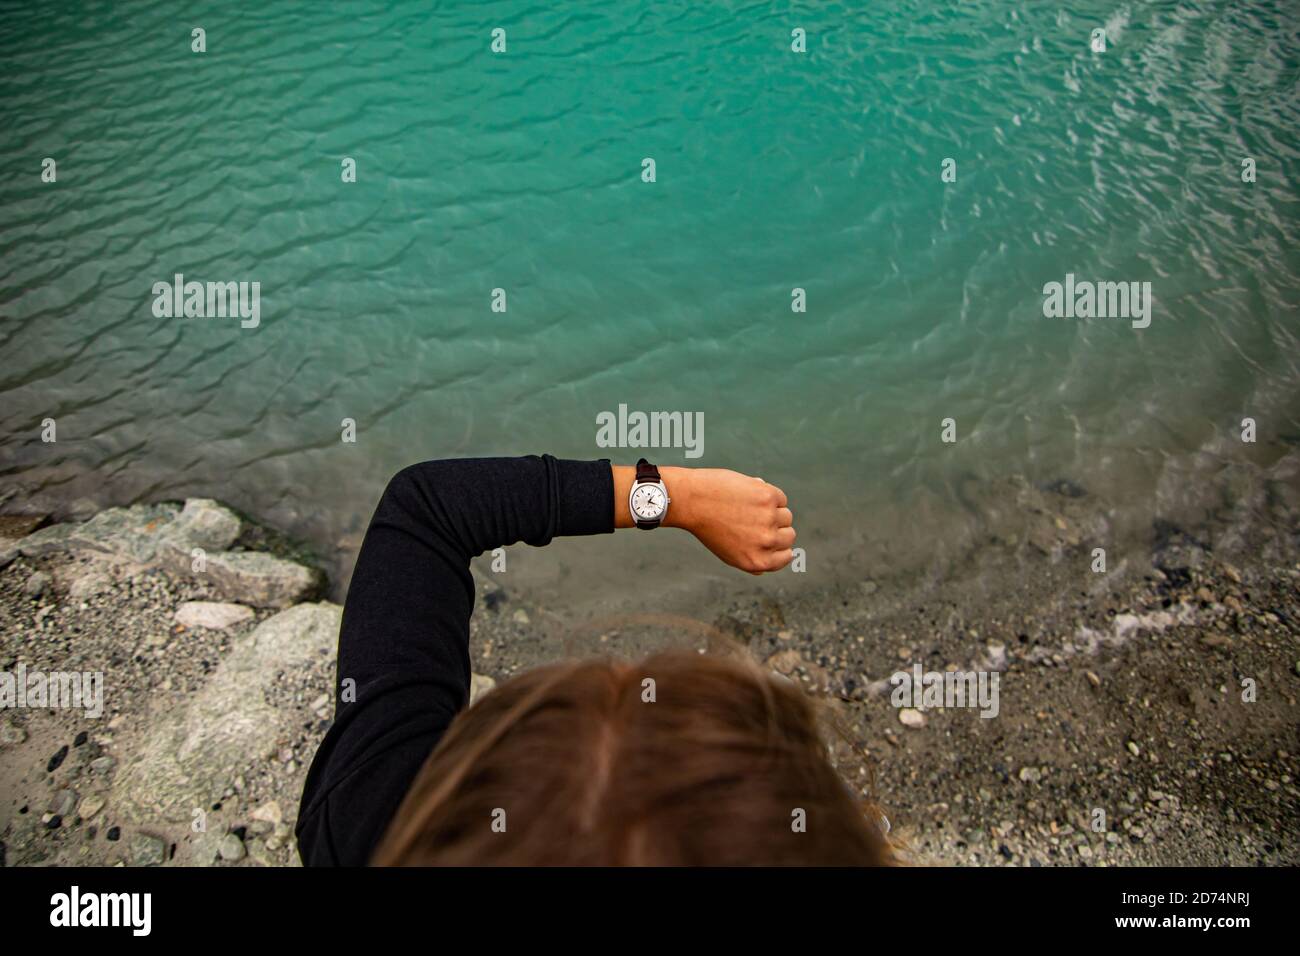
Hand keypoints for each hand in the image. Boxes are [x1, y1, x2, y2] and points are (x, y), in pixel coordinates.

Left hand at [664, 467, 794, 574]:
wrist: (692, 501)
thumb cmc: (708, 526)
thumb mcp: (728, 554)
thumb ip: (752, 563)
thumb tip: (768, 565)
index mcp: (758, 562)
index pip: (786, 556)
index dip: (778, 545)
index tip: (767, 535)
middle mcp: (766, 543)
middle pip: (789, 535)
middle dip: (776, 527)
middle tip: (754, 519)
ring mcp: (769, 520)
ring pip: (786, 515)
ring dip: (772, 510)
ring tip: (748, 507)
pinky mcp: (769, 498)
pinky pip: (780, 498)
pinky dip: (768, 494)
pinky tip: (748, 495)